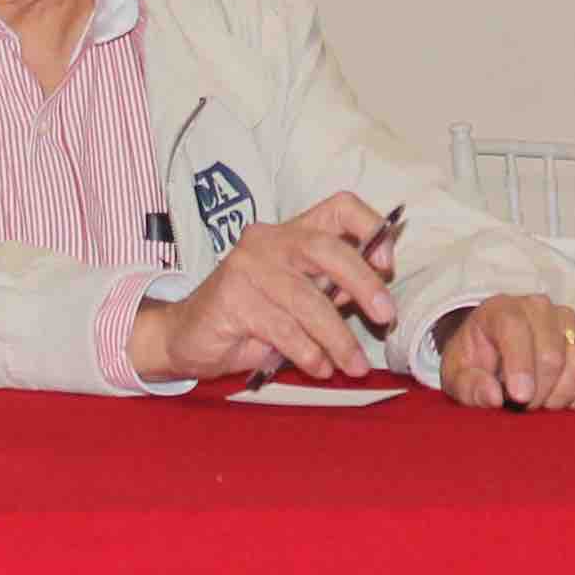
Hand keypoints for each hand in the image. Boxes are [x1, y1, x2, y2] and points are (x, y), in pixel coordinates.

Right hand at [128, 191, 403, 387]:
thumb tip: (378, 292)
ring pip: (307, 301)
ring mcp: (247, 267)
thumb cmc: (252, 315)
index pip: (340, 207)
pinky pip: (283, 329)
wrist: (186, 336)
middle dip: (363, 284)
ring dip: (337, 338)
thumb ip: (332, 288)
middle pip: (327, 250)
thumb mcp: (299, 298)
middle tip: (385, 317)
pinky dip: (308, 353)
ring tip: (352, 365)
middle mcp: (269, 240)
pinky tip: (318, 367)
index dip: (370, 228)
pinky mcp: (231, 298)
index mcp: (292, 232)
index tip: (388, 263)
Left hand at [436, 294, 574, 411]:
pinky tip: (562, 401)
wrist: (496, 350)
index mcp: (501, 310)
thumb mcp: (456, 375)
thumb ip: (468, 386)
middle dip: (539, 391)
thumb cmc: (476, 361)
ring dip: (562, 394)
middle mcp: (539, 308)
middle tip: (524, 408)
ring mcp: (569, 320)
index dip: (520, 365)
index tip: (519, 397)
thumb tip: (492, 396)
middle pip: (552, 353)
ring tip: (542, 404)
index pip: (516, 329)